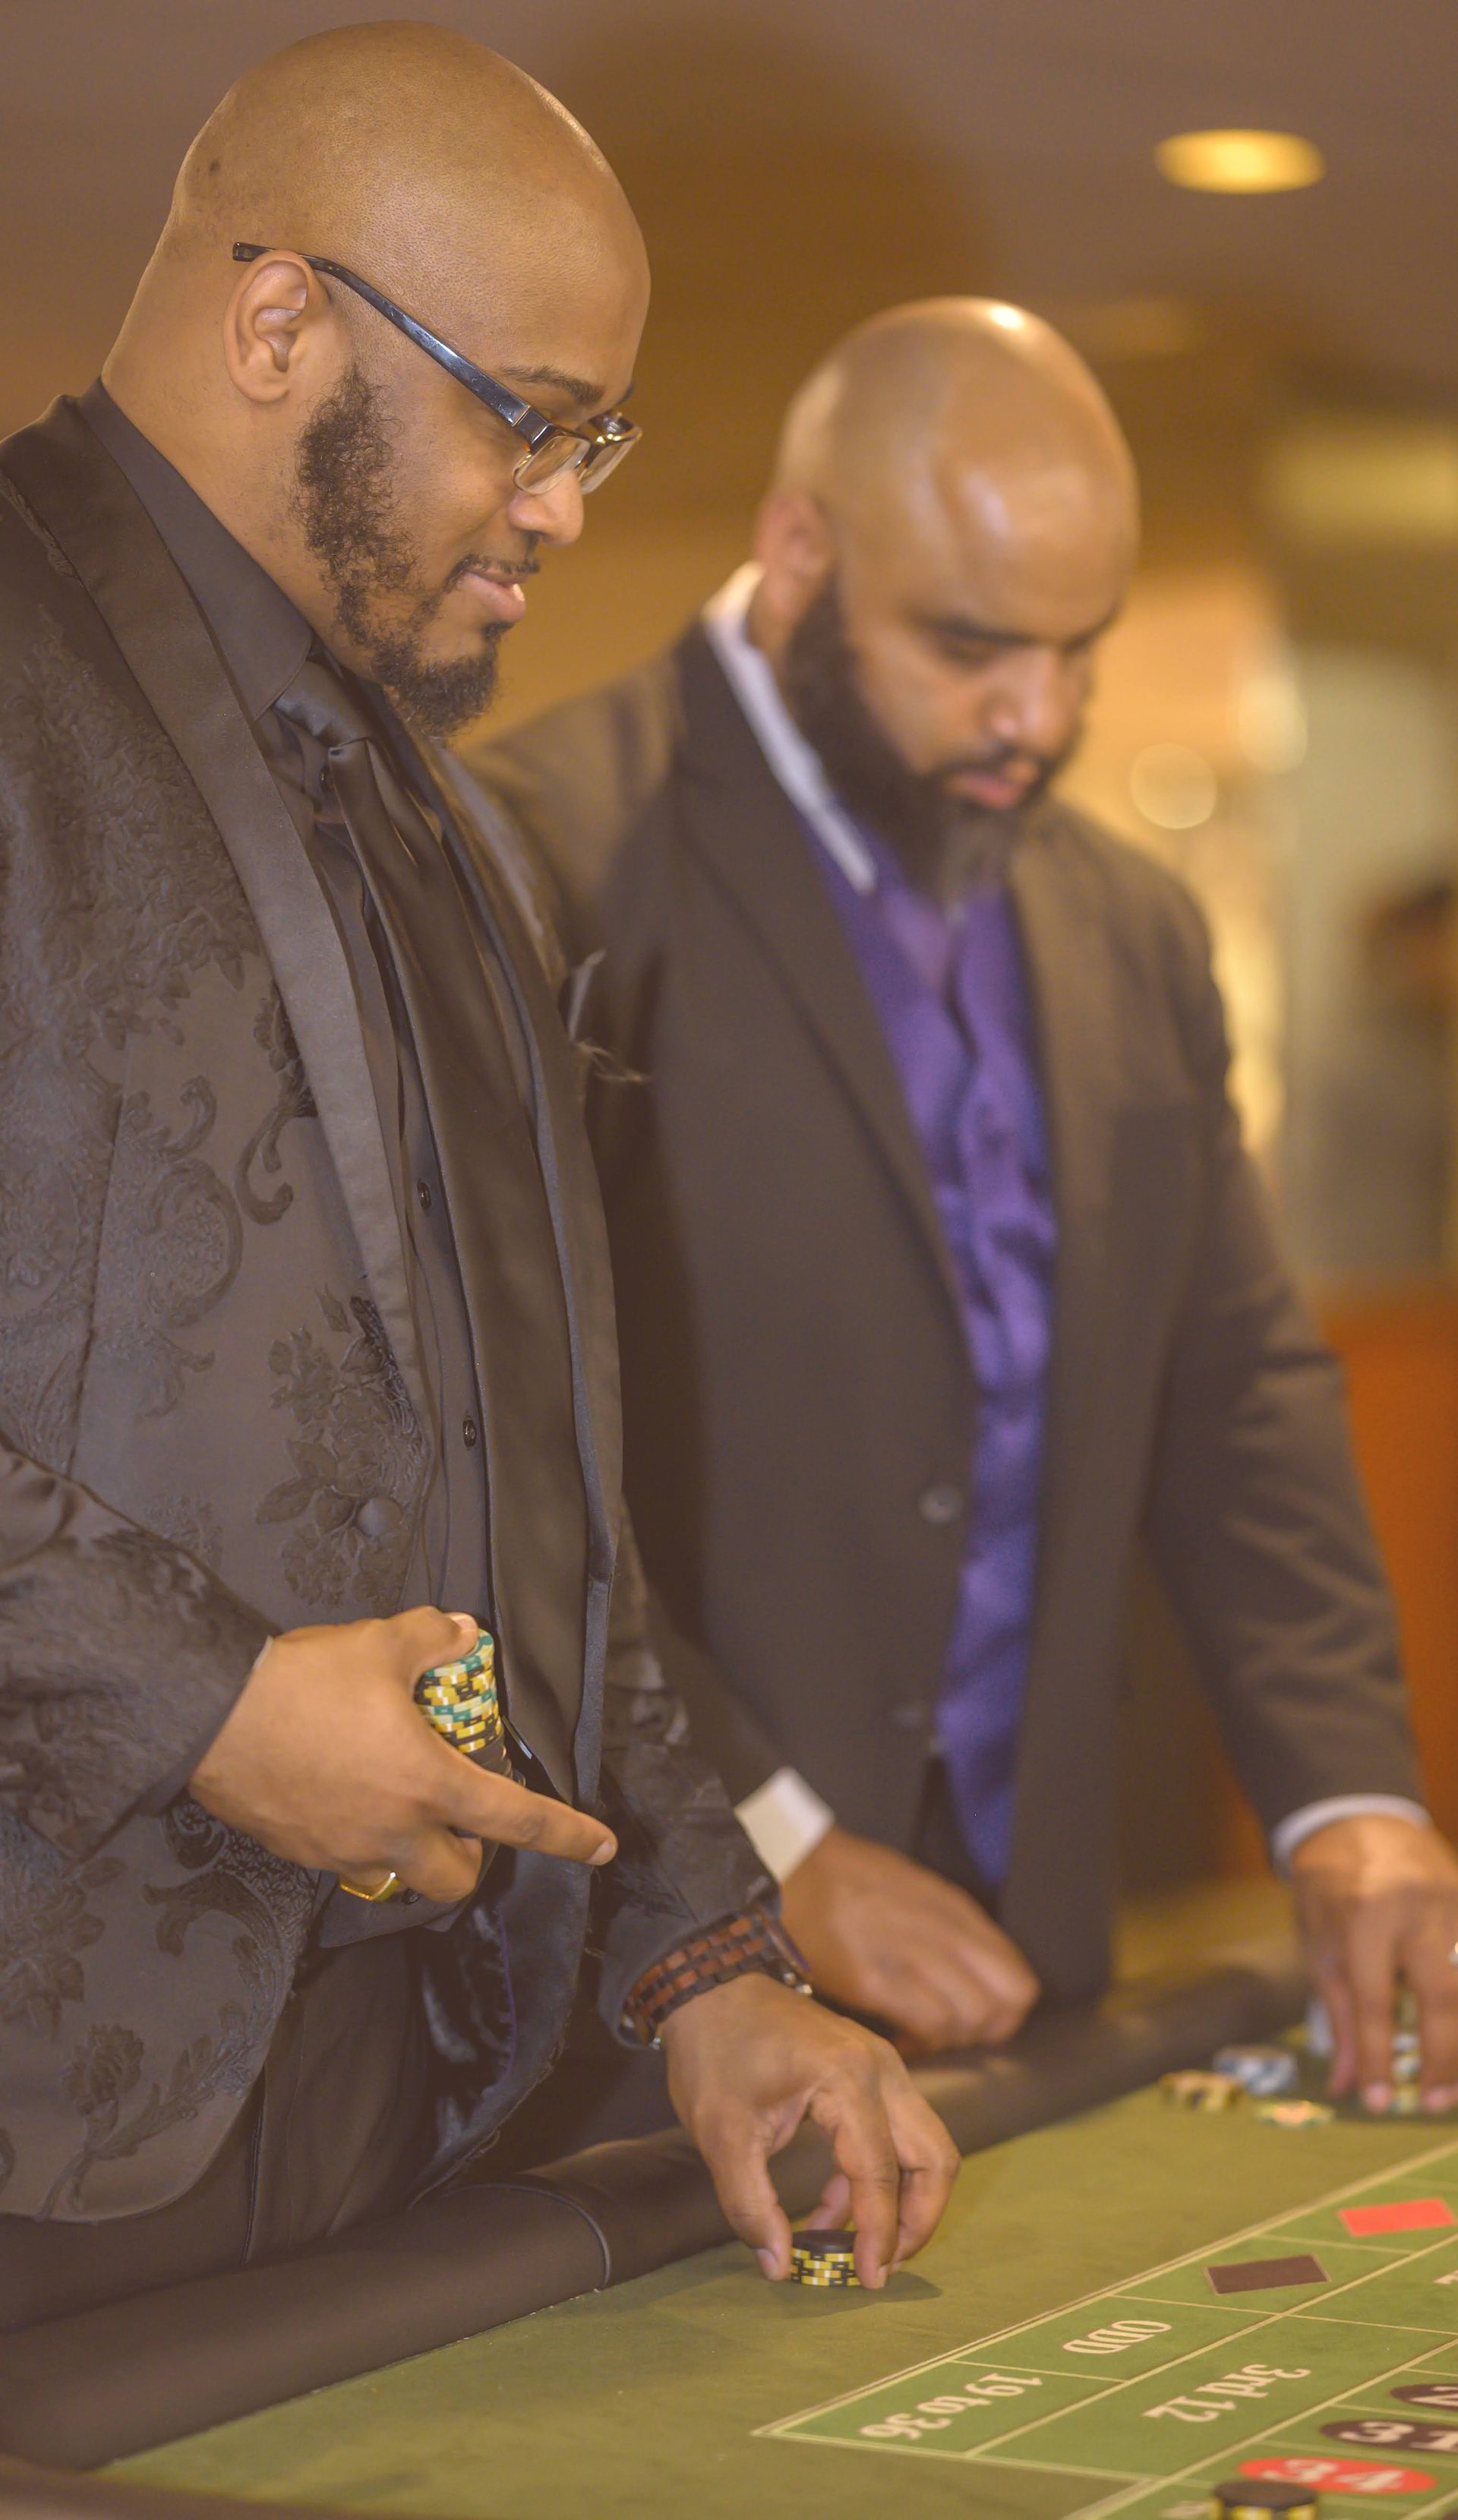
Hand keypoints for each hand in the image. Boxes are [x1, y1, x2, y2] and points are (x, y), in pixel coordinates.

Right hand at [190, 1608, 616, 1901]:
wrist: (210, 1713)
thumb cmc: (303, 1681)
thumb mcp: (380, 1644)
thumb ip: (432, 1639)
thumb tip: (461, 1632)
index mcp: (427, 1783)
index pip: (515, 1820)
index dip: (566, 1835)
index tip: (600, 1847)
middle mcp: (391, 1831)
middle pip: (454, 1880)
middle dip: (471, 1860)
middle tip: (464, 1822)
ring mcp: (343, 1850)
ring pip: (398, 1875)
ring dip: (414, 1852)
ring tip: (400, 1804)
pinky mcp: (300, 1852)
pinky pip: (348, 1860)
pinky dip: (362, 1838)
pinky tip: (344, 1794)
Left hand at [660, 1973, 958, 2287]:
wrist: (711, 1987)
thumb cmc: (714, 2053)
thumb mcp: (721, 2134)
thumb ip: (750, 2205)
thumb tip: (779, 2267)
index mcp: (847, 2078)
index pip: (881, 2172)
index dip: (879, 2234)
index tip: (867, 2281)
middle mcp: (881, 2068)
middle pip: (934, 2157)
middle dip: (916, 2221)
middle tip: (879, 2266)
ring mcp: (883, 2065)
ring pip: (925, 2146)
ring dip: (903, 2201)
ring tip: (853, 2248)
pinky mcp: (872, 2071)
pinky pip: (898, 2132)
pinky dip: (879, 2177)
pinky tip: (832, 2210)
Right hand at [779, 1824, 1039, 2055]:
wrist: (795, 1867)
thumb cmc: (852, 1878)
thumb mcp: (919, 1889)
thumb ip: (954, 1928)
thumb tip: (980, 1972)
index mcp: (956, 1911)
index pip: (1018, 1981)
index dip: (1004, 2013)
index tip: (976, 2018)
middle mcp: (944, 1933)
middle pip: (1004, 2007)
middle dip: (983, 2032)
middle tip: (952, 2032)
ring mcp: (911, 1955)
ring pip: (968, 2020)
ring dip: (948, 2039)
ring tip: (920, 2034)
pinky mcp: (875, 1979)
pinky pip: (926, 2024)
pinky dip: (918, 2043)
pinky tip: (898, 2036)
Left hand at [1290, 1816, 1457, 2111]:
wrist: (1358, 1817)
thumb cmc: (1330, 1886)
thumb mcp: (1318, 1942)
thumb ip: (1336, 2013)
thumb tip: (1346, 2084)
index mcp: (1364, 1916)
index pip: (1374, 2001)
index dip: (1378, 2057)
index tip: (1380, 2103)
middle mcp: (1416, 1908)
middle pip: (1442, 1995)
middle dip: (1442, 2057)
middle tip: (1435, 2104)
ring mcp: (1454, 1900)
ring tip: (1455, 2084)